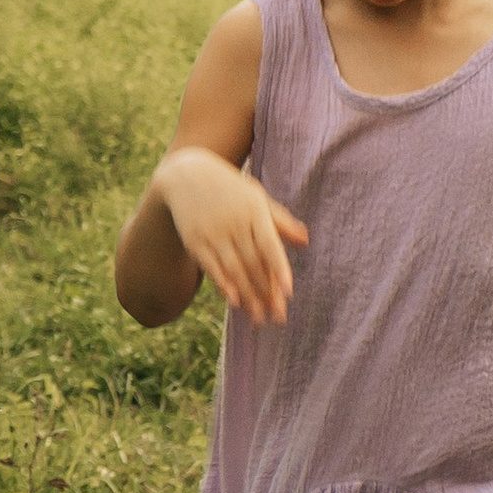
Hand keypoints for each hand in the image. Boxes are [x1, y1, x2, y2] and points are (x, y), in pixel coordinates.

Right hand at [160, 152, 308, 324]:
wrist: (187, 174)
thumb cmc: (231, 190)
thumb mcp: (257, 198)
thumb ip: (281, 221)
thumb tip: (305, 242)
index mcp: (254, 211)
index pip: (269, 244)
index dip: (279, 268)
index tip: (289, 291)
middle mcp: (234, 223)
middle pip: (253, 264)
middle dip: (266, 293)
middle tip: (278, 317)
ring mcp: (213, 232)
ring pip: (233, 269)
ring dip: (248, 295)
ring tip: (260, 318)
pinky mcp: (195, 241)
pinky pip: (211, 267)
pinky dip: (223, 284)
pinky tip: (234, 301)